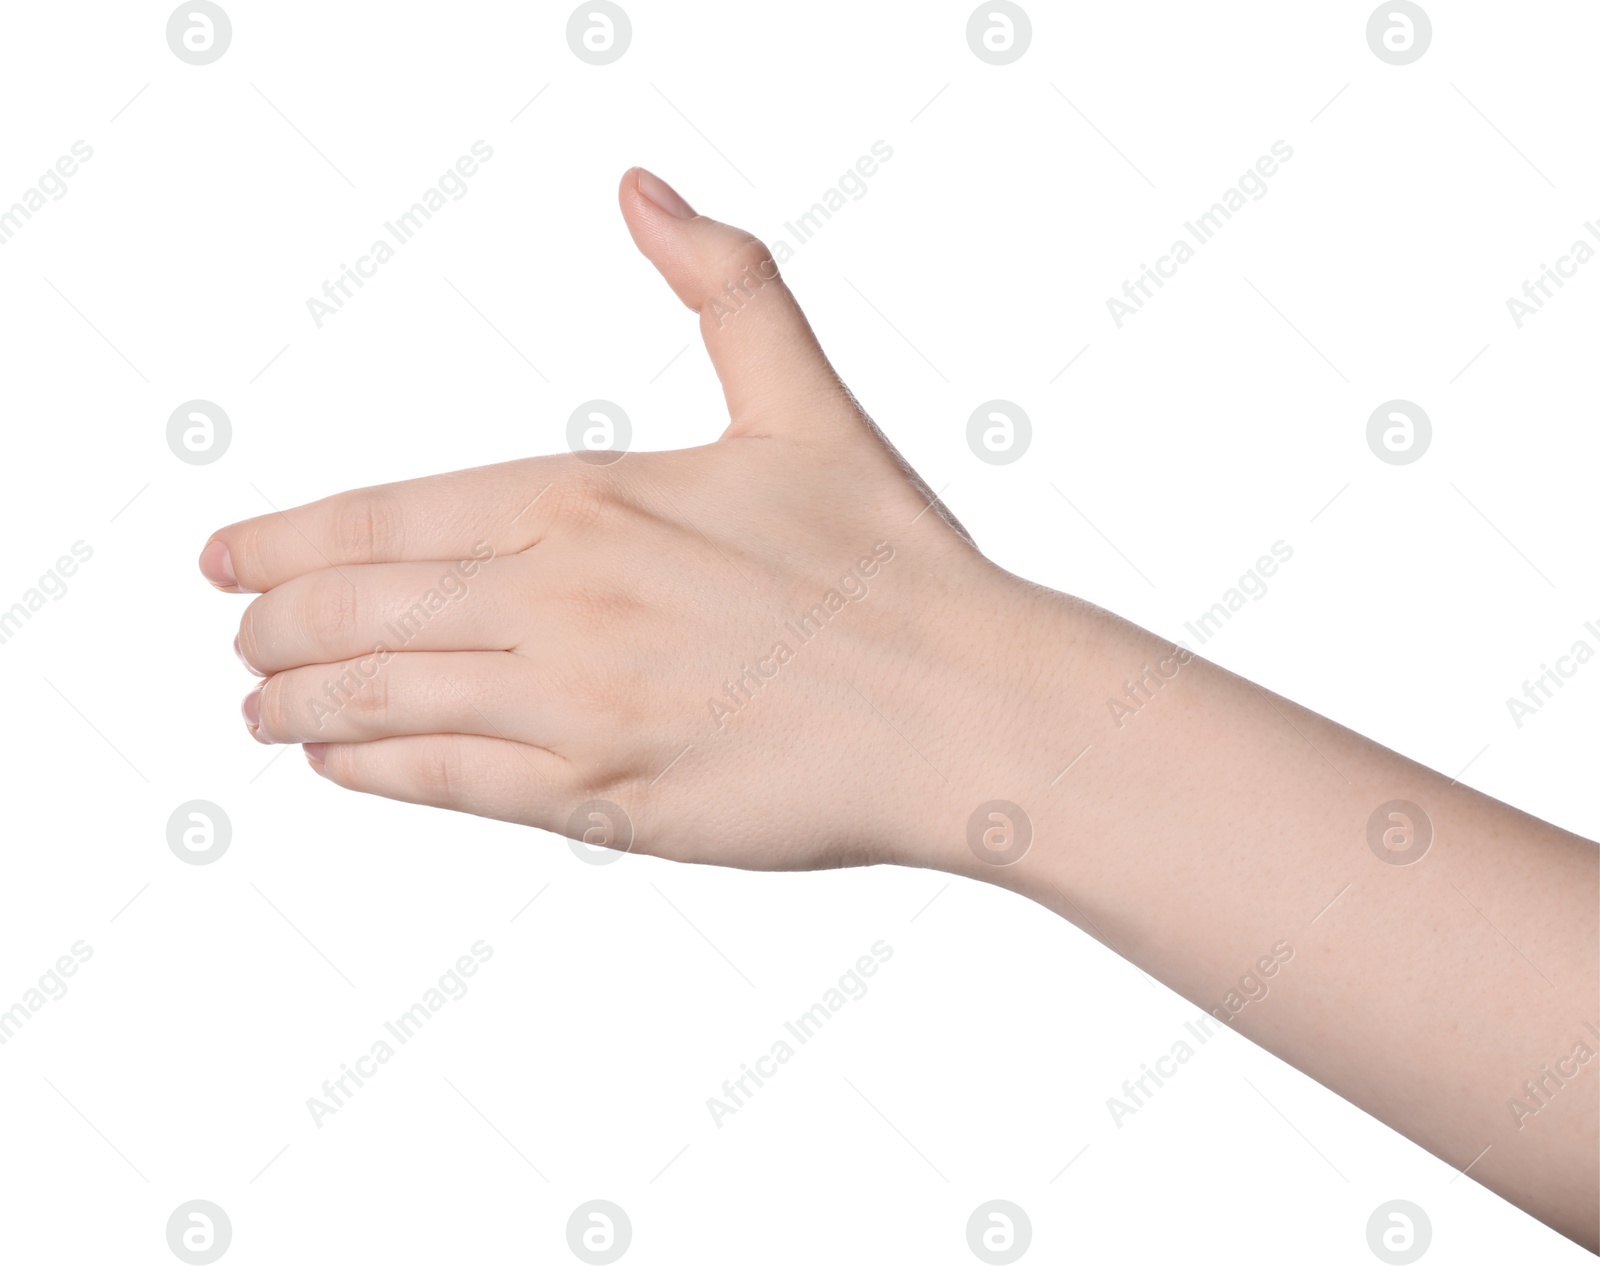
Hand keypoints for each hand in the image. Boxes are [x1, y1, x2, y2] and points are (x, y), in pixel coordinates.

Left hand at [202, 168, 1047, 873]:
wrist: (970, 705)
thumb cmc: (892, 562)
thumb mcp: (803, 403)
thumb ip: (723, 287)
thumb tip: (645, 184)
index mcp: (591, 498)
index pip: (383, 518)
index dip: (285, 541)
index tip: (226, 557)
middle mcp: (564, 598)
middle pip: (359, 612)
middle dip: (277, 625)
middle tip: (241, 635)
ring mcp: (580, 704)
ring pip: (384, 702)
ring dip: (301, 702)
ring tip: (261, 705)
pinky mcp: (608, 799)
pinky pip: (448, 783)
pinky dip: (373, 771)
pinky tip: (337, 763)